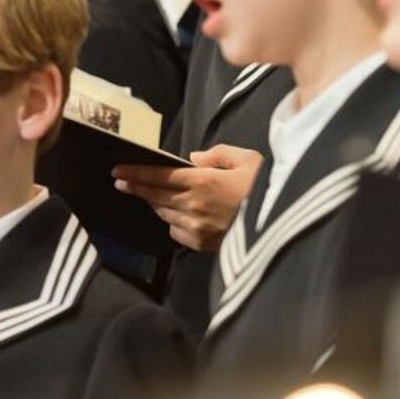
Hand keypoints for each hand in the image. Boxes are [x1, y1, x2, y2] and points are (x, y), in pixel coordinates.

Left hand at [114, 144, 263, 251]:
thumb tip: (191, 159)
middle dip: (135, 187)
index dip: (136, 173)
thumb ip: (217, 155)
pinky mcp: (200, 243)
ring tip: (148, 195)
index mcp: (203, 181)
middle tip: (120, 182)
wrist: (282, 222)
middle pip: (155, 195)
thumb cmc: (266, 187)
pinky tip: (176, 215)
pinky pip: (175, 231)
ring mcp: (195, 226)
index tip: (117, 171)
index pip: (159, 176)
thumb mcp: (248, 160)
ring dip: (154, 203)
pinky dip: (172, 222)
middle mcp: (193, 204)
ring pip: (163, 213)